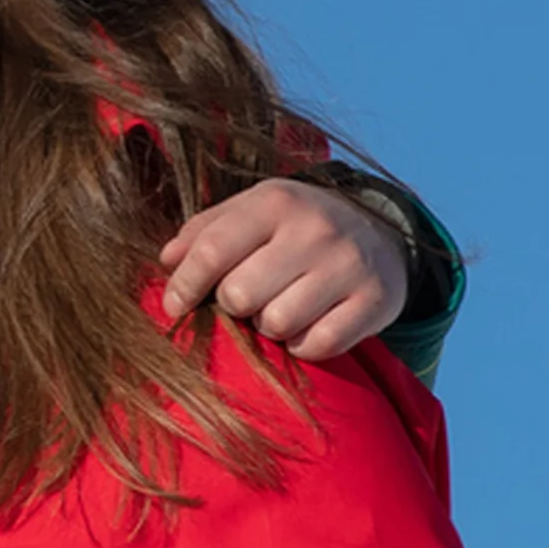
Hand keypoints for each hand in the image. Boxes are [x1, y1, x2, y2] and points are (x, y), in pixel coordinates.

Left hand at [159, 181, 405, 359]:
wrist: (381, 234)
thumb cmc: (293, 228)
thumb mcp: (250, 212)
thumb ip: (202, 232)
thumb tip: (167, 260)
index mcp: (276, 202)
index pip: (212, 250)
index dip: (184, 285)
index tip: (173, 306)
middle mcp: (316, 229)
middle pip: (240, 295)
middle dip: (234, 304)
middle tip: (248, 296)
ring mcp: (349, 265)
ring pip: (277, 324)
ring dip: (268, 325)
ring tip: (280, 305)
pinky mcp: (376, 300)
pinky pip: (317, 344)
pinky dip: (303, 344)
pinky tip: (308, 323)